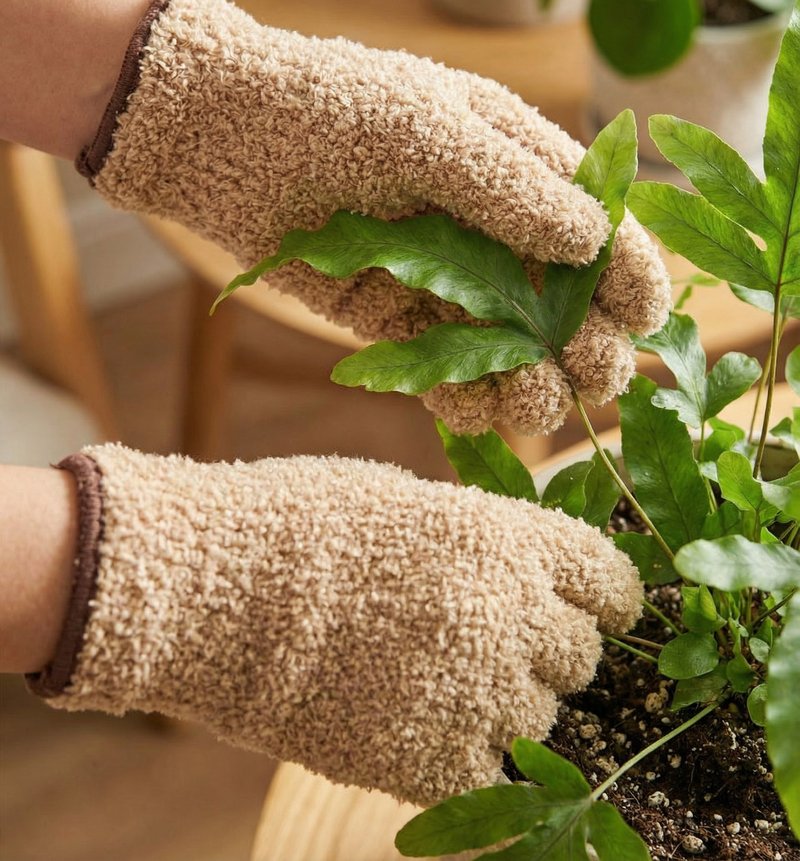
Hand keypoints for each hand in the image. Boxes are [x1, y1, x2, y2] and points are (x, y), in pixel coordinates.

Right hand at [31, 445, 642, 805]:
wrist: (210, 588)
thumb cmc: (299, 523)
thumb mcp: (407, 503)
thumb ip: (478, 542)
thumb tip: (519, 572)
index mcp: (505, 537)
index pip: (607, 578)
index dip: (605, 595)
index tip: (596, 608)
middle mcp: (508, 614)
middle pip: (581, 655)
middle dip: (549, 651)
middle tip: (493, 646)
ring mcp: (474, 693)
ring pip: (539, 722)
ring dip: (506, 708)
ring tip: (440, 686)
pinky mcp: (427, 762)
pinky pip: (489, 781)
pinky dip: (465, 763)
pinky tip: (421, 732)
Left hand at [83, 0, 670, 432]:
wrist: (214, 133)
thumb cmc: (325, 108)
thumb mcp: (425, 131)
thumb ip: (510, 187)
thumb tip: (594, 240)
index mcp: (513, 161)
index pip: (596, 224)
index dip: (630, 271)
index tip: (648, 319)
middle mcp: (485, 224)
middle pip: (562, 298)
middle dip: (588, 339)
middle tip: (592, 372)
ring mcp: (438, 274)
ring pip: (509, 343)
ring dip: (533, 379)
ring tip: (534, 400)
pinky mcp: (389, 314)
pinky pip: (443, 365)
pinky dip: (465, 393)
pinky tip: (473, 404)